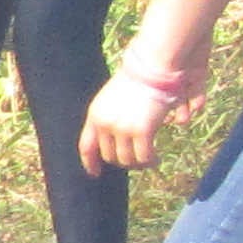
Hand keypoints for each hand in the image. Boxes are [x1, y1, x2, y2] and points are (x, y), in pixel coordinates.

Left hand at [81, 60, 199, 170]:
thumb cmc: (137, 80)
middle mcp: (105, 124)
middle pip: (109, 156)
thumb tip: (116, 138)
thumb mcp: (113, 97)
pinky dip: (150, 161)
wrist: (152, 68)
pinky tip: (156, 160)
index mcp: (95, 114)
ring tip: (148, 160)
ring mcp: (122, 129)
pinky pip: (143, 157)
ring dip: (137, 163)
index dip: (89, 162)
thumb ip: (110, 117)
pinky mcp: (141, 131)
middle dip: (122, 161)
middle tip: (136, 160)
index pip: (86, 145)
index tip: (94, 174)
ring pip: (126, 160)